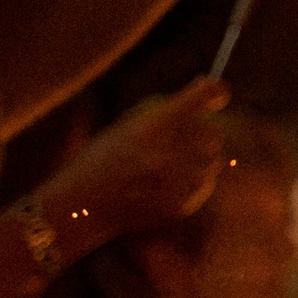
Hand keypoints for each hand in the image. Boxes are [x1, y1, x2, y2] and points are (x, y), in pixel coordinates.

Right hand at [41, 76, 230, 240]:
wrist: (78, 208)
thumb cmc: (99, 161)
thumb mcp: (124, 127)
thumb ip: (164, 113)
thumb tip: (208, 89)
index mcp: (146, 129)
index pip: (196, 101)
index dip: (212, 92)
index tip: (218, 93)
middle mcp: (162, 154)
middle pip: (212, 133)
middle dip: (204, 132)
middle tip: (188, 136)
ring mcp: (171, 183)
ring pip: (213, 161)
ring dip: (200, 159)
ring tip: (173, 164)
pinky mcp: (179, 206)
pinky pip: (204, 185)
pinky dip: (194, 182)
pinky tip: (168, 185)